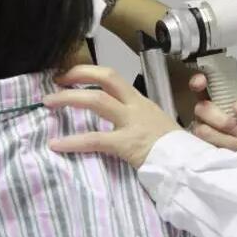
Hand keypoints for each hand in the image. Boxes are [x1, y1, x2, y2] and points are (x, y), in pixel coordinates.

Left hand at [43, 65, 181, 167]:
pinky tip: (56, 144)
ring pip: (97, 101)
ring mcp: (132, 123)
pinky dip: (72, 141)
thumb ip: (136, 119)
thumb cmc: (174, 149)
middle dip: (78, 74)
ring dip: (69, 98)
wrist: (188, 164)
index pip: (113, 77)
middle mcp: (136, 106)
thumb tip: (115, 120)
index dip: (89, 72)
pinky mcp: (127, 144)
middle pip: (106, 78)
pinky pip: (95, 139)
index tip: (70, 75)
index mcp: (141, 101)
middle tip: (56, 80)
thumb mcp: (156, 125)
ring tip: (48, 102)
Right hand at [189, 73, 236, 153]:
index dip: (198, 82)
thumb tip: (236, 107)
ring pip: (202, 129)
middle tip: (236, 129)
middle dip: (221, 119)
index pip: (201, 89)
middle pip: (201, 108)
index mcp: (219, 108)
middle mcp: (206, 120)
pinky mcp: (197, 154)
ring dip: (225, 138)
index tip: (202, 82)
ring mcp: (199, 137)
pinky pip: (201, 146)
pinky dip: (221, 148)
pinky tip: (229, 154)